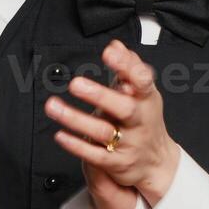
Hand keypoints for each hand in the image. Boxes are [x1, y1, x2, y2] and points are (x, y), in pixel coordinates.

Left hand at [44, 39, 181, 208]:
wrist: (156, 162)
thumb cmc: (143, 120)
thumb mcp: (142, 94)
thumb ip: (128, 68)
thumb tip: (116, 45)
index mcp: (147, 99)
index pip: (142, 80)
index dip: (127, 65)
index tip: (109, 52)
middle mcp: (140, 121)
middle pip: (124, 108)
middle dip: (100, 95)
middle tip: (76, 84)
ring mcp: (129, 143)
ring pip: (103, 131)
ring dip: (76, 119)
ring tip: (53, 106)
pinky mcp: (117, 163)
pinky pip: (95, 155)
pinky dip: (76, 145)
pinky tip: (60, 134)